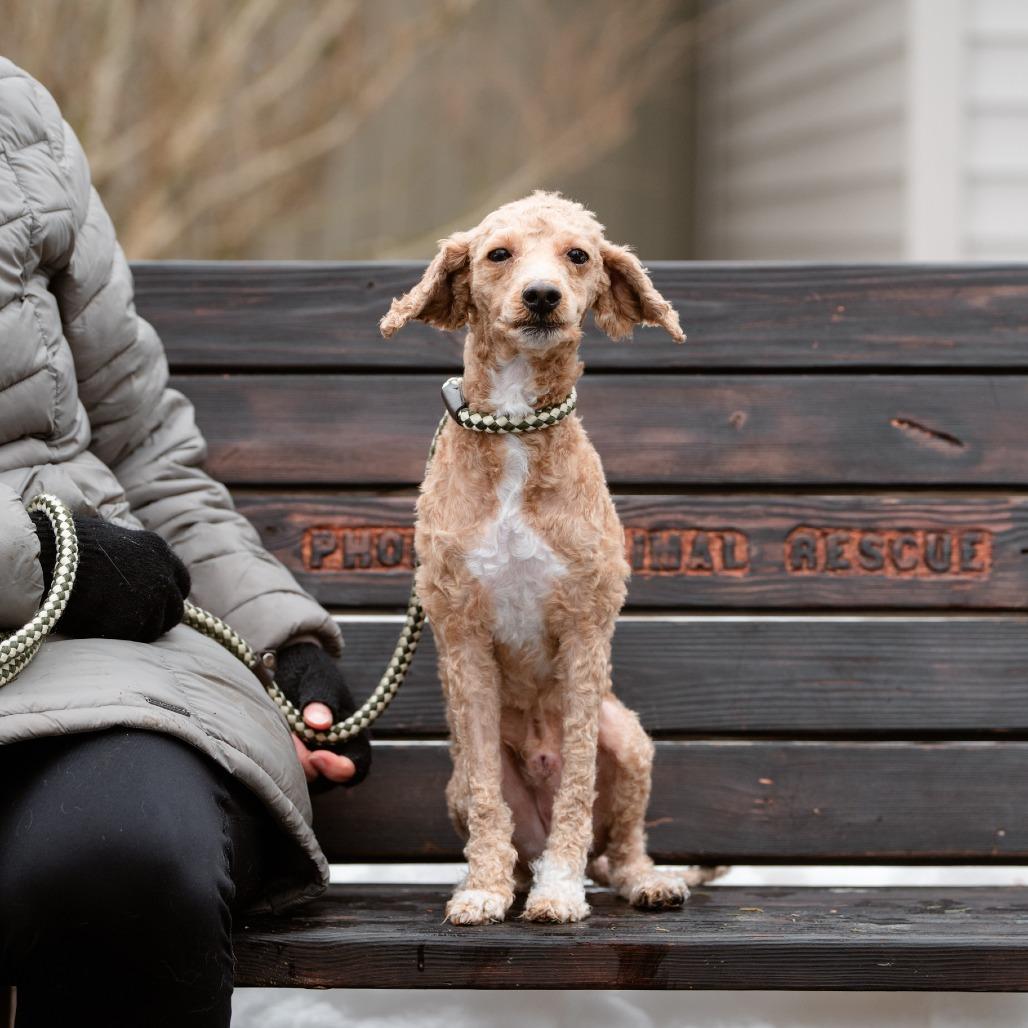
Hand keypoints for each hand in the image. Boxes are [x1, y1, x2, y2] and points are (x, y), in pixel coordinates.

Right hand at [31, 512, 189, 641]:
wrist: (52, 555)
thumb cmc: (71, 544)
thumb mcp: (114, 540)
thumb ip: (134, 559)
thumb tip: (134, 573)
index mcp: (160, 551)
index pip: (181, 583)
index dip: (169, 595)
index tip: (157, 603)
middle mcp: (163, 576)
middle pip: (174, 610)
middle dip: (159, 618)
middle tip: (136, 623)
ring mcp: (151, 599)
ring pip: (155, 628)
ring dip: (138, 629)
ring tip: (111, 624)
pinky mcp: (132, 620)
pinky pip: (132, 637)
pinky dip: (118, 635)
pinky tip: (98, 626)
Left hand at [274, 642, 371, 789]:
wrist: (287, 669)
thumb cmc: (311, 672)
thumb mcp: (318, 680)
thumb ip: (320, 700)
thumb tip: (319, 722)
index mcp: (353, 735)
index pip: (356, 768)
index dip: (340, 769)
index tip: (316, 755)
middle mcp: (336, 754)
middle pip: (325, 779)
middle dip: (304, 763)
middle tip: (289, 735)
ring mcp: (312, 761)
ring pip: (302, 778)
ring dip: (289, 759)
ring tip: (280, 728)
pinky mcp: (291, 762)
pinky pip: (284, 771)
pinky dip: (277, 757)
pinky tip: (272, 734)